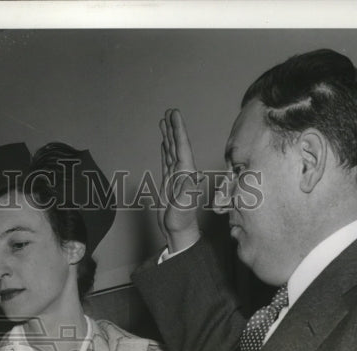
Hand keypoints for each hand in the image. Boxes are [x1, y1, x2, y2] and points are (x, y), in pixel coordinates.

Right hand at [158, 107, 203, 252]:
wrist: (178, 232)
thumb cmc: (181, 221)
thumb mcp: (184, 206)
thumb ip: (187, 190)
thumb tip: (192, 176)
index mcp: (186, 173)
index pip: (182, 147)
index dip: (178, 130)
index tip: (174, 115)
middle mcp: (183, 172)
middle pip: (177, 145)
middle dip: (173, 128)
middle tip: (170, 112)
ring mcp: (176, 176)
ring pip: (171, 151)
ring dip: (168, 136)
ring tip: (164, 122)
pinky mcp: (169, 182)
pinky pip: (167, 161)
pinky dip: (165, 150)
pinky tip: (164, 143)